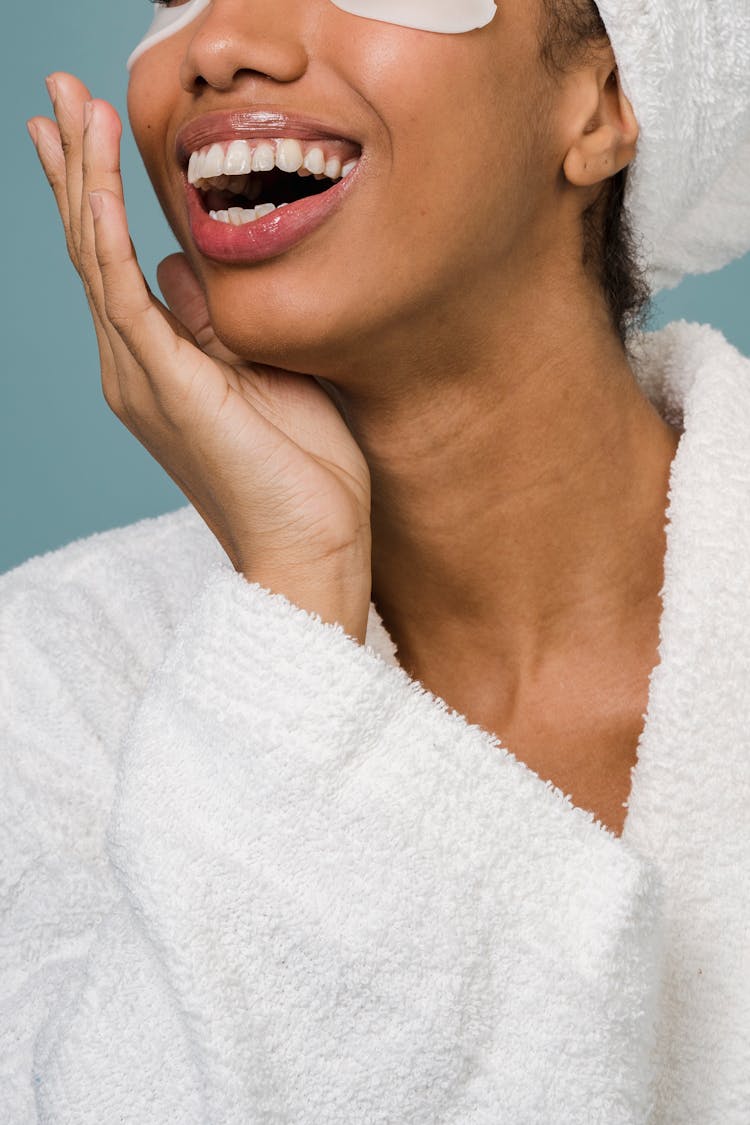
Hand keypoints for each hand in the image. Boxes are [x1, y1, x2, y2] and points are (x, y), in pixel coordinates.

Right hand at [27, 73, 372, 643]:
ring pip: (96, 258)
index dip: (96, 195)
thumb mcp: (264, 375)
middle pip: (92, 249)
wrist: (310, 547)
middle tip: (54, 94)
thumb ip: (217, 325)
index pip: (114, 264)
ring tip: (65, 108)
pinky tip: (99, 178)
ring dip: (83, 178)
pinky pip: (123, 292)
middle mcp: (135, 366)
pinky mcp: (164, 383)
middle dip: (75, 167)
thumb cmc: (302, 474)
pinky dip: (109, 230)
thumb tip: (180, 270)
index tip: (82, 133)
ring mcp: (142, 375)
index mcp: (160, 365)